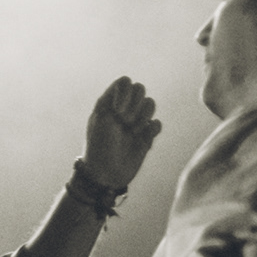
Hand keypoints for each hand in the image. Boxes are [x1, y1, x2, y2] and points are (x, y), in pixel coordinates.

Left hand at [84, 77, 163, 192]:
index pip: (125, 82)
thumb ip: (113, 98)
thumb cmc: (99, 146)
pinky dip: (152, 130)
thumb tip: (129, 84)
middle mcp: (124, 109)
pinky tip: (141, 139)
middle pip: (140, 90)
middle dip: (135, 105)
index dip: (125, 93)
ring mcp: (135, 121)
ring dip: (143, 117)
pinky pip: (157, 124)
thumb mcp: (101, 119)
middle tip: (125, 122)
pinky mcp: (146, 136)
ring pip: (151, 105)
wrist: (106, 174)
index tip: (118, 111)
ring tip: (133, 132)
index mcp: (110, 102)